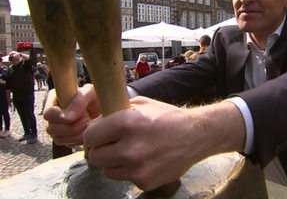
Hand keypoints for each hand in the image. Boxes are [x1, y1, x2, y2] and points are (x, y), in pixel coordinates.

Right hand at [43, 84, 101, 145]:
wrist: (106, 109)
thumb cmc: (97, 97)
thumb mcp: (90, 93)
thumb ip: (78, 101)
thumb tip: (67, 117)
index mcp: (55, 99)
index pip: (48, 113)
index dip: (60, 117)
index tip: (77, 116)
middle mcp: (54, 115)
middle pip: (51, 129)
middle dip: (71, 128)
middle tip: (87, 121)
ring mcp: (58, 128)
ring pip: (58, 139)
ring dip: (76, 135)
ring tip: (89, 125)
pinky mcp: (66, 138)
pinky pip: (68, 144)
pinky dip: (79, 140)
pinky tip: (88, 132)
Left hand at [83, 96, 244, 190]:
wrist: (197, 136)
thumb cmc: (168, 118)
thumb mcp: (142, 104)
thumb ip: (116, 112)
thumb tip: (95, 121)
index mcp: (127, 123)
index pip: (90, 136)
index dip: (95, 134)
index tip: (101, 133)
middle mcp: (130, 148)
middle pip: (95, 156)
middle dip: (102, 149)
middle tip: (114, 143)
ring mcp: (138, 168)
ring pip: (107, 170)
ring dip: (114, 162)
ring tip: (130, 151)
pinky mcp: (145, 182)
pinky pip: (125, 178)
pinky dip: (131, 171)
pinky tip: (145, 159)